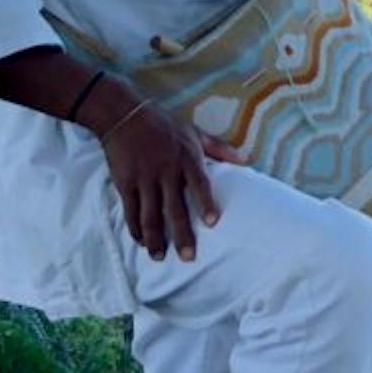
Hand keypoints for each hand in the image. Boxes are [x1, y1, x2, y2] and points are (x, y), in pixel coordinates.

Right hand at [91, 91, 224, 261]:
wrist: (125, 115)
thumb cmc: (164, 124)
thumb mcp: (194, 132)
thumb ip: (220, 148)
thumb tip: (246, 161)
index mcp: (187, 157)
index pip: (199, 184)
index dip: (205, 203)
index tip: (212, 223)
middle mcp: (166, 170)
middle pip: (174, 208)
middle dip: (181, 234)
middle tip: (189, 257)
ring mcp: (144, 178)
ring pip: (150, 215)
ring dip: (155, 239)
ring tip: (160, 257)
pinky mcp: (125, 183)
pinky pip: (131, 210)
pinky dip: (135, 228)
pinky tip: (141, 241)